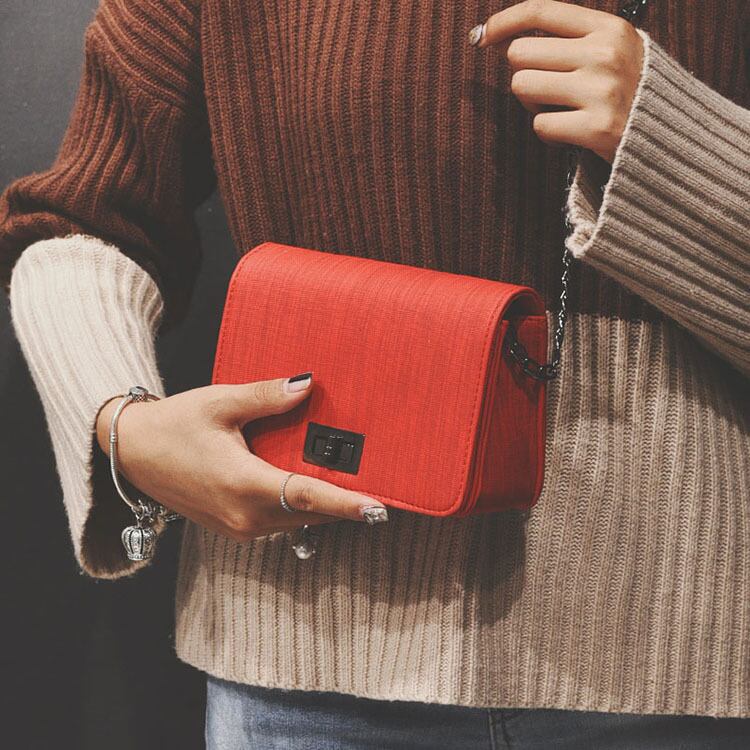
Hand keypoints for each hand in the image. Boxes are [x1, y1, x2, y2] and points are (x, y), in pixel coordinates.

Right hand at [95, 374, 387, 541]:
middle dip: (345, 505)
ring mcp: (238, 527)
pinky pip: (280, 522)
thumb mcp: (220, 403)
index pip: (307, 497)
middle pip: (310, 513)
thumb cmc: (173, 425)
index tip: (379, 509)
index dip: (347, 504)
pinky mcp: (233, 528)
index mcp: (242, 485)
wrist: (131, 453)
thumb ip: (267, 396)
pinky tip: (313, 487)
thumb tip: (308, 384)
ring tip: (356, 487)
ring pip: (297, 521)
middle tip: (383, 491)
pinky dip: (301, 508)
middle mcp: (243, 516)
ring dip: (325, 507)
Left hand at [470, 0, 644, 161]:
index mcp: (608, 28)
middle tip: (546, 88)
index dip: (504, 21)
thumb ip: (571, 39)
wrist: (669, 136)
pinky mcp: (595, 128)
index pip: (541, 11)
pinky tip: (570, 130)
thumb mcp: (613, 49)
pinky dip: (547, 131)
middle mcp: (604, 54)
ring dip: (531, 102)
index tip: (481, 35)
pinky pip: (539, 125)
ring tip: (560, 107)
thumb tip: (507, 39)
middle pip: (520, 54)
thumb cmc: (630, 91)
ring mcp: (600, 91)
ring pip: (523, 86)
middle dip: (523, 73)